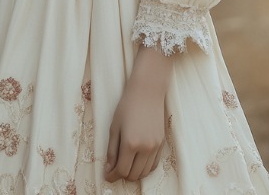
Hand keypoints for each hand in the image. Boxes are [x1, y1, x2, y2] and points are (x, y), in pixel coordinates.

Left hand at [105, 46, 172, 182]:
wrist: (147, 92)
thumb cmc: (127, 106)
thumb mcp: (114, 127)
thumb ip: (112, 151)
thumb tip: (109, 170)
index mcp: (130, 144)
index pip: (121, 170)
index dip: (113, 176)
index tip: (107, 175)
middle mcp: (145, 148)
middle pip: (134, 175)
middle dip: (122, 175)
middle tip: (115, 169)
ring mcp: (155, 147)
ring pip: (145, 173)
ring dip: (134, 173)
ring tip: (126, 165)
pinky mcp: (162, 144)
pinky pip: (154, 165)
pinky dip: (145, 168)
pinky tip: (137, 162)